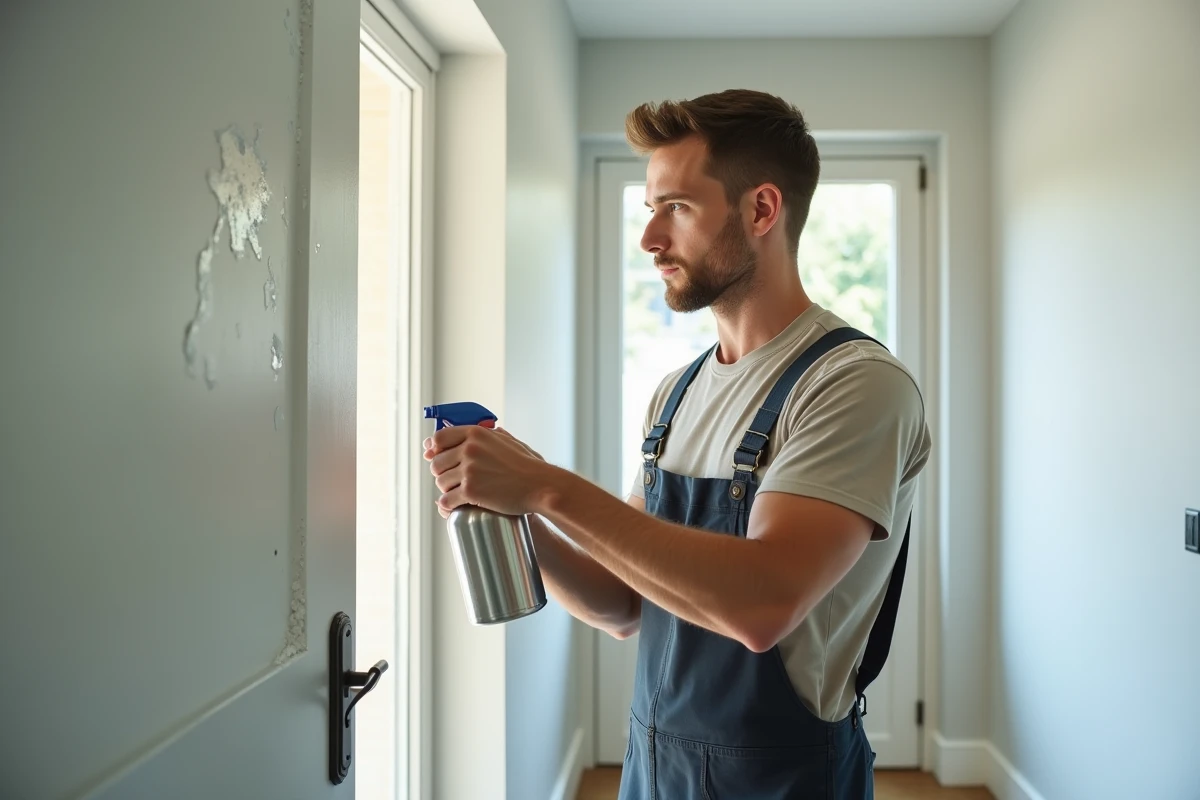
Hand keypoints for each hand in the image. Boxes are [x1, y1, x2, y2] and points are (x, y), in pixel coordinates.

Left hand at [423, 425, 552, 517]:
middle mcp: (469, 449)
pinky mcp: (471, 491)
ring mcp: (469, 470)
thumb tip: (483, 431)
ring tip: (458, 493)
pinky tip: (453, 506)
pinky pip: (446, 500)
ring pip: (440, 482)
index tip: (433, 456)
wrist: (541, 486)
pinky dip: (447, 505)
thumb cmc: (529, 466)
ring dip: (446, 489)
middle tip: (454, 480)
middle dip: (442, 473)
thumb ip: (490, 435)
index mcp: (476, 433)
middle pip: (436, 463)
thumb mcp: (509, 441)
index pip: (439, 438)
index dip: (434, 449)